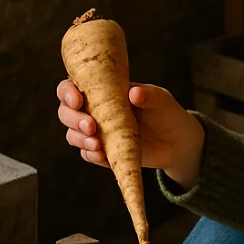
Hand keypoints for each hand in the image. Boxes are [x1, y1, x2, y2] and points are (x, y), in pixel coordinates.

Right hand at [56, 79, 205, 187]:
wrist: (178, 142)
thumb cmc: (166, 113)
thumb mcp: (161, 100)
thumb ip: (148, 95)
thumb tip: (134, 92)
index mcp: (102, 91)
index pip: (72, 88)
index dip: (67, 93)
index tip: (77, 100)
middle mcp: (94, 110)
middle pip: (66, 113)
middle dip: (73, 119)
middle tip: (91, 126)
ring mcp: (98, 132)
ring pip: (73, 135)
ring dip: (80, 139)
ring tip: (97, 144)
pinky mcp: (104, 152)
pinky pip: (88, 155)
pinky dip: (91, 155)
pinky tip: (101, 155)